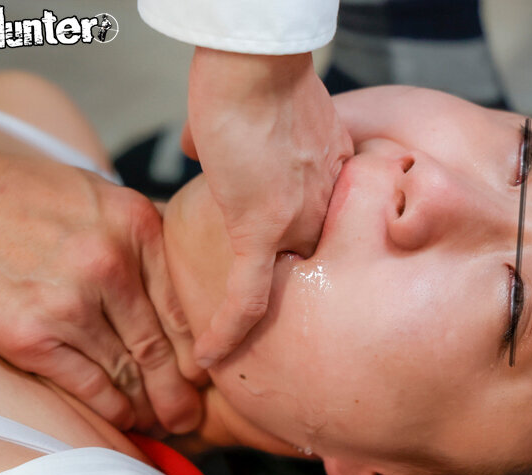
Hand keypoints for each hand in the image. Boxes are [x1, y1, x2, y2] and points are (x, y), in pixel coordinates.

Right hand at [0, 149, 205, 431]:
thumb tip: (195, 279)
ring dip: (149, 405)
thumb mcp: (108, 199)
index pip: (181, 308)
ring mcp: (68, 303)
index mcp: (137, 229)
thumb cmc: (38, 199)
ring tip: (165, 421)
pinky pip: (87, 384)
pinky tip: (126, 417)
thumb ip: (151, 238)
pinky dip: (111, 407)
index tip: (205, 374)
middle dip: (180, 390)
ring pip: (127, 371)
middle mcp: (109, 266)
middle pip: (159, 346)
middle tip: (192, 415)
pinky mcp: (29, 335)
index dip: (199, 351)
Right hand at [183, 48, 353, 367]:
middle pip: (307, 262)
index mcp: (329, 180)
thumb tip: (203, 146)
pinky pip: (248, 295)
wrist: (255, 62)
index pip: (318, 231)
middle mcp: (322, 207)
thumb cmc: (257, 75)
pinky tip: (211, 357)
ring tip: (229, 343)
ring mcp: (296, 221)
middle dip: (290, 287)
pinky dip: (228, 328)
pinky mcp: (261, 230)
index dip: (302, 253)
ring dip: (256, 309)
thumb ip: (244, 140)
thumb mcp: (267, 113)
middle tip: (277, 323)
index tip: (290, 271)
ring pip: (281, 282)